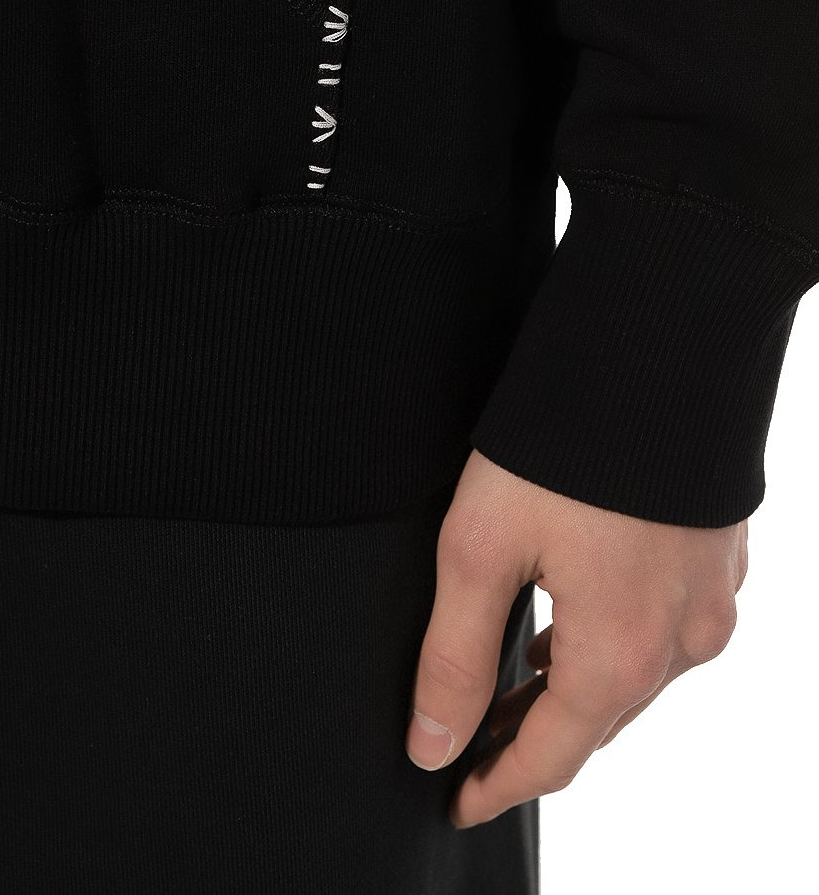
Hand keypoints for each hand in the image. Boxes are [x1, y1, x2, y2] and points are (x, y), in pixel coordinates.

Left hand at [405, 449, 748, 827]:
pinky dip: (616, 642)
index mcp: (618, 655)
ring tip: (516, 685)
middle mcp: (680, 642)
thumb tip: (431, 745)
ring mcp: (711, 600)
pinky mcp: (720, 557)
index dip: (496, 786)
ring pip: (635, 676)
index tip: (458, 801)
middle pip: (595, 722)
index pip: (551, 758)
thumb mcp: (479, 547)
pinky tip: (580, 618)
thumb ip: (453, 656)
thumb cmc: (563, 445)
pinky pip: (667, 628)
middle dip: (530, 739)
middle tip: (470, 743)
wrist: (660, 350)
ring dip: (575, 690)